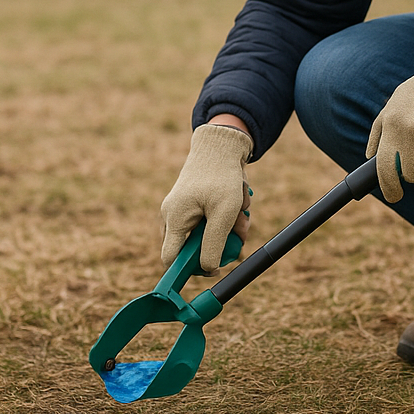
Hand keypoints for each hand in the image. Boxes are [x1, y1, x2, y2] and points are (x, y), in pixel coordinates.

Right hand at [160, 122, 253, 272]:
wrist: (222, 143)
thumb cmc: (221, 176)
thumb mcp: (223, 213)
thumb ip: (213, 244)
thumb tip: (208, 269)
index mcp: (173, 219)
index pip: (170, 259)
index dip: (190, 269)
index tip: (214, 268)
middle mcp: (173, 216)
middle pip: (194, 247)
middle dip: (220, 243)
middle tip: (239, 233)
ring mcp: (183, 210)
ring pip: (207, 234)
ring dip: (229, 228)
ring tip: (242, 211)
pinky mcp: (195, 204)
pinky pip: (212, 220)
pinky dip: (228, 217)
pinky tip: (239, 202)